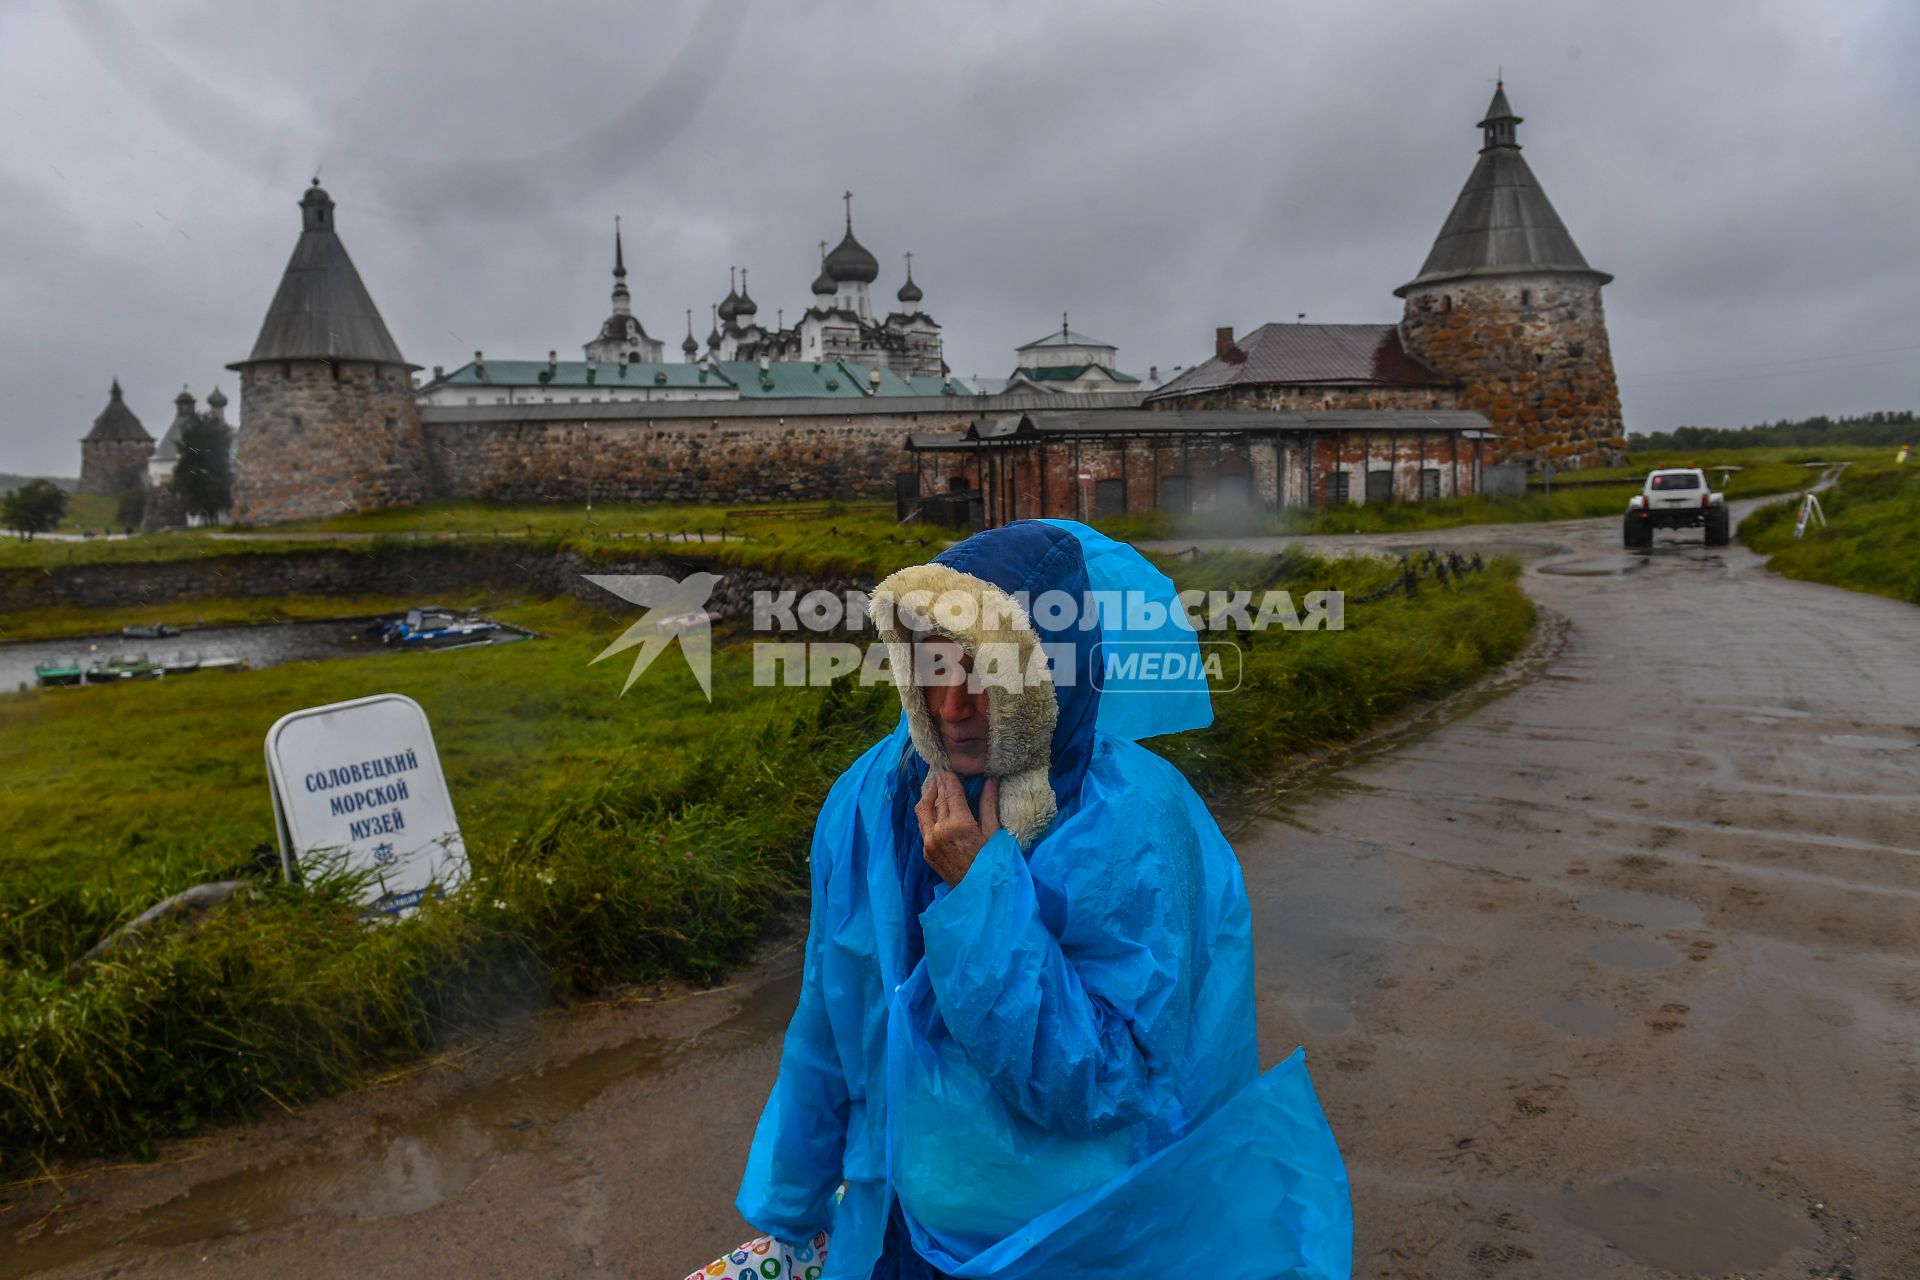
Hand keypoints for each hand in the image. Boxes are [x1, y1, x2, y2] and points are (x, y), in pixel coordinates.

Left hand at [915, 770, 999, 886]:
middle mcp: (939, 832)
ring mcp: (930, 843)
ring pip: (923, 811)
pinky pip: (923, 827)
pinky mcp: (926, 853)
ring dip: (928, 796)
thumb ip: (989, 804)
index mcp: (959, 824)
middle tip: (941, 772)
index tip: (947, 766)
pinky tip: (935, 809)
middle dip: (938, 784)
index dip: (948, 777)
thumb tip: (991, 779)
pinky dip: (928, 814)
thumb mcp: (995, 833)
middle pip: (935, 798)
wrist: (980, 896)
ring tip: (935, 787)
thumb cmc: (993, 864)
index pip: (950, 792)